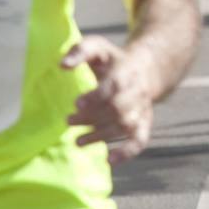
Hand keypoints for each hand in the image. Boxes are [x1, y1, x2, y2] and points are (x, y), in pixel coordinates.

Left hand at [63, 37, 156, 164]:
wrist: (146, 69)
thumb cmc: (114, 60)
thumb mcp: (98, 47)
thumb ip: (80, 51)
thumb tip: (62, 65)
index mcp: (127, 71)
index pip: (115, 85)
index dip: (97, 96)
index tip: (77, 103)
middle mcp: (137, 91)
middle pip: (117, 108)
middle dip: (91, 117)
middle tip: (69, 120)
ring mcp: (142, 108)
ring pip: (124, 125)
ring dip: (100, 135)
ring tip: (77, 141)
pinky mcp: (144, 122)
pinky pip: (140, 140)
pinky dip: (128, 152)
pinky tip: (111, 160)